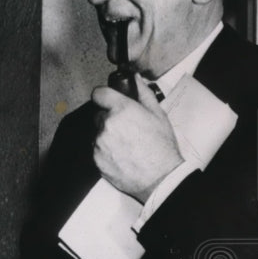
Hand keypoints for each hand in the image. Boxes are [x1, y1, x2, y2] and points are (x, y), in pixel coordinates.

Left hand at [92, 75, 183, 202]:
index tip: (107, 100)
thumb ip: (143, 94)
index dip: (103, 96)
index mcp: (121, 110)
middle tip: (127, 128)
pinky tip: (122, 155)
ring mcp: (99, 143)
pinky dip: (105, 151)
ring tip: (126, 144)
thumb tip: (135, 80)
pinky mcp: (96, 159)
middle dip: (109, 119)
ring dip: (107, 135)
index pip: (99, 94)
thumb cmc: (161, 147)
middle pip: (99, 115)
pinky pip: (96, 149)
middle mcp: (106, 125)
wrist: (160, 177)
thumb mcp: (158, 115)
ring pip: (97, 133)